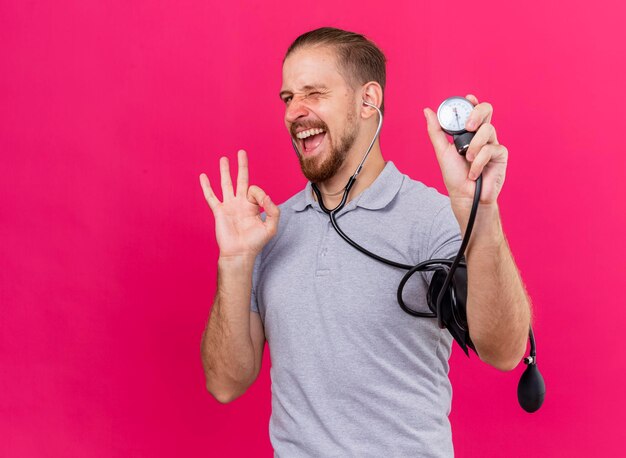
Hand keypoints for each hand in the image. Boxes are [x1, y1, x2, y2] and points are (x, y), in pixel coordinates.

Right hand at [199, 149, 279, 258]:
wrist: (240, 253)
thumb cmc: (255, 242)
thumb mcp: (271, 226)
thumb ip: (273, 210)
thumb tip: (265, 196)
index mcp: (253, 206)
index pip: (255, 189)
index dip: (259, 193)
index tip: (261, 203)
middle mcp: (240, 203)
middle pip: (241, 179)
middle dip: (242, 166)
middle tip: (241, 152)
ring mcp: (229, 206)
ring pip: (226, 184)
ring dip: (225, 171)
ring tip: (224, 159)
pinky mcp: (219, 211)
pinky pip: (211, 196)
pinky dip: (206, 186)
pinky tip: (203, 176)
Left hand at [423, 94, 507, 208]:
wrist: (464, 196)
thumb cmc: (454, 175)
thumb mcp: (442, 151)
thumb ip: (436, 131)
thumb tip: (427, 110)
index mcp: (470, 132)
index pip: (474, 110)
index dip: (473, 102)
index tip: (468, 98)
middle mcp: (482, 135)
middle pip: (487, 110)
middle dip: (477, 114)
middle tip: (468, 127)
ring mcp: (493, 144)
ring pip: (488, 130)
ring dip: (474, 146)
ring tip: (467, 159)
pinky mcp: (501, 155)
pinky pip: (491, 149)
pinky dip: (479, 162)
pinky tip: (474, 173)